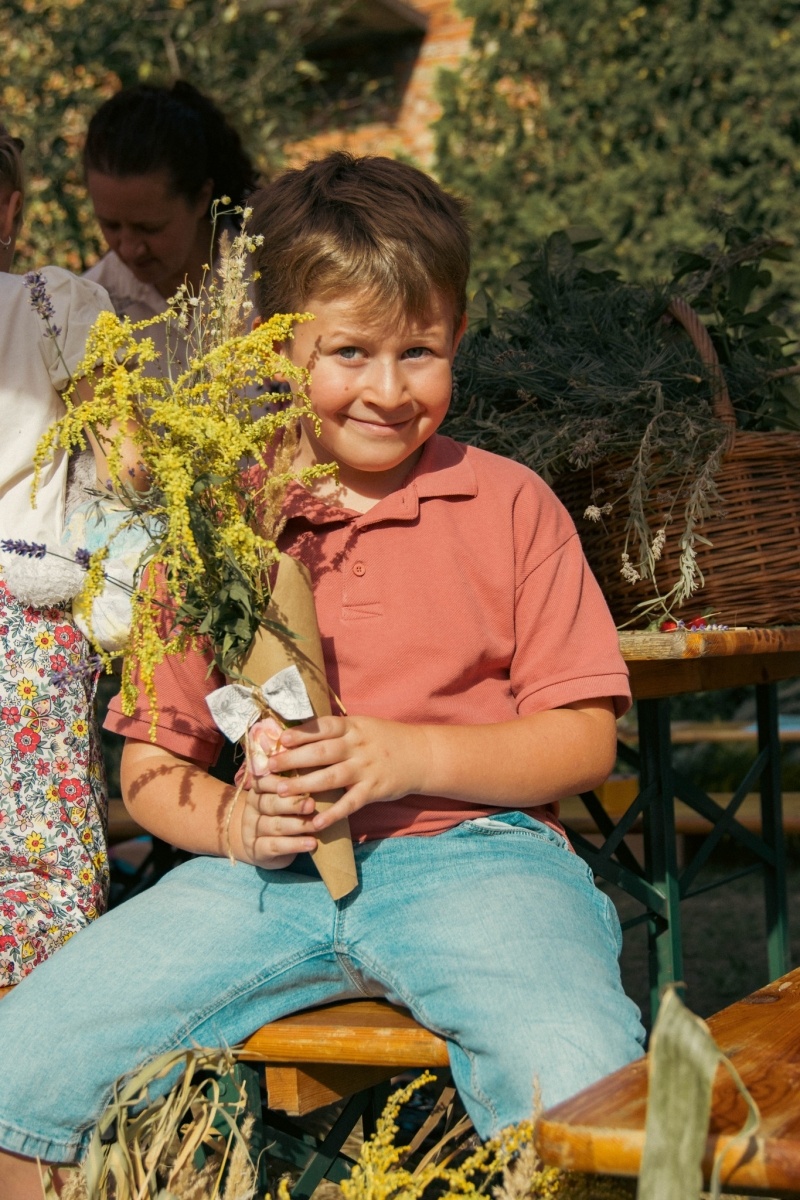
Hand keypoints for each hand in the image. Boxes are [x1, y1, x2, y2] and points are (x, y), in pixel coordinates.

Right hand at [238, 718, 319, 867]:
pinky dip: (294, 846)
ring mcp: (254, 829)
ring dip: (296, 825)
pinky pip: (274, 847)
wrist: (258, 839)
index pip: (263, 779)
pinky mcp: (258, 851)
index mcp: (259, 786)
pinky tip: (312, 844)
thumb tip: (305, 738)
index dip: (277, 778)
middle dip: (290, 803)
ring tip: (315, 825)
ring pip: (273, 826)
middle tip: (311, 802)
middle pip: (268, 803)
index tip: (295, 775)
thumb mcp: (285, 783)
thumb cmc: (282, 804)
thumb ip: (293, 765)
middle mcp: (253, 806)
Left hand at [247, 713, 428, 831]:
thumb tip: (301, 733)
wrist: (421, 755)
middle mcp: (358, 747)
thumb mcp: (363, 726)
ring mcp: (366, 769)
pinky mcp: (374, 790)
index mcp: (353, 728)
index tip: (280, 739)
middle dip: (292, 760)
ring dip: (303, 785)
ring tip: (280, 792)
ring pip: (330, 778)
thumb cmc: (385, 739)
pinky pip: (350, 804)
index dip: (301, 733)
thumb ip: (337, 731)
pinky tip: (315, 822)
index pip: (323, 727)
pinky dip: (332, 814)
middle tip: (269, 767)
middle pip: (320, 753)